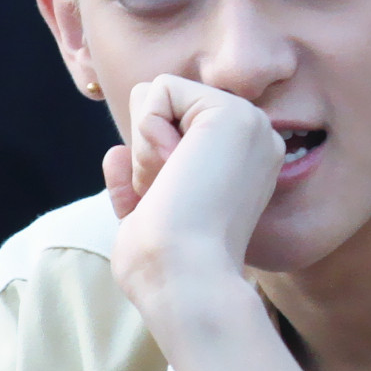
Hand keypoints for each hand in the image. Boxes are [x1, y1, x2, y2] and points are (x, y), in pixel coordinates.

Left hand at [104, 77, 284, 314]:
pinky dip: (147, 133)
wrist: (185, 279)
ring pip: (159, 95)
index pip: (173, 129)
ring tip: (174, 187)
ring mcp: (250, 124)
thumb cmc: (165, 266)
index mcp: (242, 166)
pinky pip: (160, 90)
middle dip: (146, 151)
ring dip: (145, 146)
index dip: (150, 165)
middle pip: (164, 106)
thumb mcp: (151, 216)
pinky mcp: (233, 112)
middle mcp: (254, 141)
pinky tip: (175, 169)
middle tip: (172, 196)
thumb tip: (116, 153)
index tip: (169, 207)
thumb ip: (140, 183)